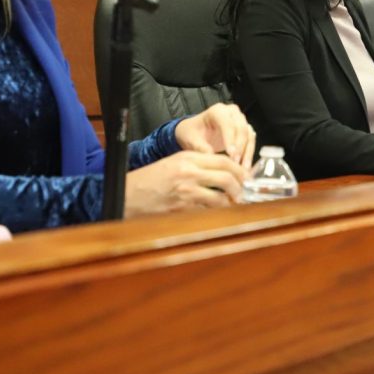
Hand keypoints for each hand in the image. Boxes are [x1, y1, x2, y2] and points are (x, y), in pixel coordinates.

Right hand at [124, 151, 248, 215]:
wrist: (127, 195)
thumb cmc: (150, 179)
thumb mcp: (174, 162)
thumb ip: (197, 164)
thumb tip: (223, 171)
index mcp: (188, 158)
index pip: (224, 161)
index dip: (239, 170)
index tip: (246, 177)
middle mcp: (189, 173)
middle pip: (227, 179)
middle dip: (240, 188)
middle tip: (243, 193)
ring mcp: (186, 192)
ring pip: (220, 199)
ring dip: (230, 204)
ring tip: (233, 205)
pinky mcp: (182, 210)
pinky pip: (206, 213)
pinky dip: (215, 214)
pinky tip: (217, 215)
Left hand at [174, 103, 255, 168]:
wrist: (195, 132)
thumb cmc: (192, 132)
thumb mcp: (191, 139)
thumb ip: (201, 147)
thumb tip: (212, 158)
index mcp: (217, 111)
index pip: (228, 124)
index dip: (231, 139)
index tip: (231, 154)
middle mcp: (232, 112)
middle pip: (241, 128)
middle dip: (240, 147)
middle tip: (236, 163)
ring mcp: (240, 120)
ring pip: (249, 135)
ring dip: (247, 152)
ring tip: (242, 168)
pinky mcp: (245, 130)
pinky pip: (251, 141)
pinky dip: (249, 154)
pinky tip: (244, 166)